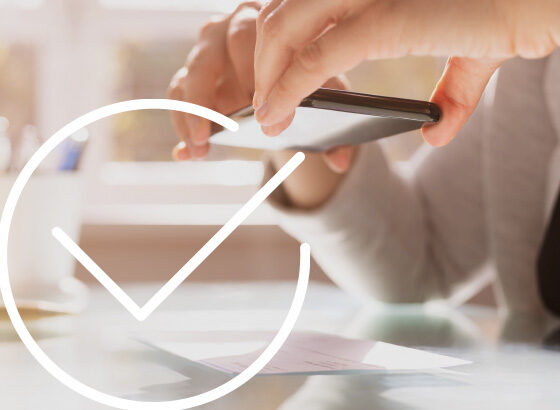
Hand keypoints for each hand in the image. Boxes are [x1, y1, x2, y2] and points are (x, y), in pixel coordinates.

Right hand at [167, 1, 354, 171]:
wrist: (282, 82)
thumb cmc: (305, 77)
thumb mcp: (324, 92)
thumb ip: (333, 121)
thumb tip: (340, 161)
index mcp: (263, 21)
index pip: (251, 40)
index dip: (255, 77)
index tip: (264, 113)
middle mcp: (228, 29)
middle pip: (211, 53)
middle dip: (221, 93)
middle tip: (229, 129)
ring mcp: (205, 52)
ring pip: (190, 74)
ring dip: (193, 113)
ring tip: (202, 145)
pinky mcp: (190, 75)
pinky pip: (177, 95)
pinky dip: (183, 124)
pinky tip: (188, 151)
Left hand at [253, 0, 559, 145]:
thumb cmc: (517, 12)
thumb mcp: (473, 54)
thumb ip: (449, 92)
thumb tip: (435, 132)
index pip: (301, 5)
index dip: (279, 44)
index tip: (273, 82)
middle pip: (281, 14)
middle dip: (263, 64)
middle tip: (263, 105)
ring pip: (286, 31)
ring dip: (267, 79)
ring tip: (267, 117)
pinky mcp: (387, 16)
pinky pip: (317, 56)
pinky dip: (288, 88)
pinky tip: (276, 115)